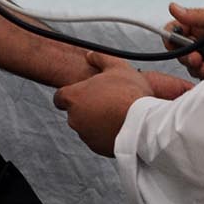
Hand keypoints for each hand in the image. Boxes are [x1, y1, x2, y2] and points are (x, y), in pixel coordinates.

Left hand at [53, 52, 184, 156]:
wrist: (143, 124)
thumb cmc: (129, 94)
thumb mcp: (117, 67)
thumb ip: (100, 59)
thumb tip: (92, 55)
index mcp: (74, 98)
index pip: (60, 97)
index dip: (70, 94)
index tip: (82, 93)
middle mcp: (74, 118)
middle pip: (75, 112)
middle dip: (87, 107)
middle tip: (107, 100)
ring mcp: (85, 135)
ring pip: (87, 126)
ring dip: (97, 121)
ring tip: (117, 113)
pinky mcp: (98, 148)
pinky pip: (99, 139)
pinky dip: (106, 134)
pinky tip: (121, 126)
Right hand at [163, 0, 203, 78]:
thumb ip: (197, 15)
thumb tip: (173, 7)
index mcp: (200, 25)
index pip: (176, 30)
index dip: (172, 38)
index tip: (178, 45)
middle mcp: (203, 41)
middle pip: (181, 52)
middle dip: (187, 57)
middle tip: (198, 58)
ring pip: (192, 67)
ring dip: (197, 68)